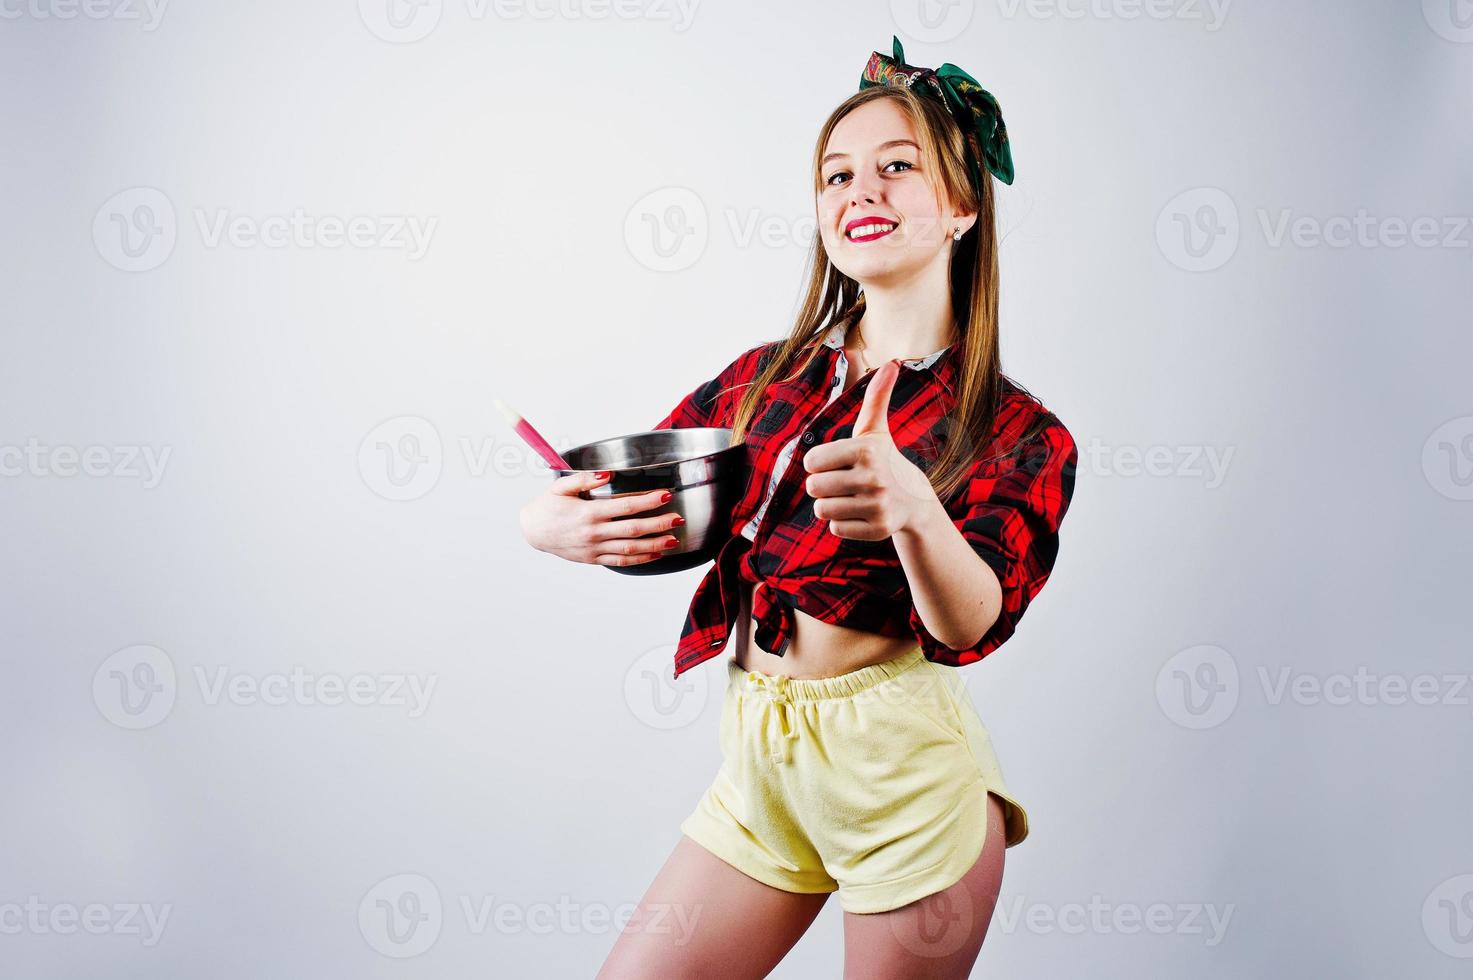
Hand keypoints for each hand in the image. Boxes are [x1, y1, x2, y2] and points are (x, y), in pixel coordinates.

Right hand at [518, 471, 683, 566]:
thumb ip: (586, 479)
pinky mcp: (593, 559)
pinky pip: (621, 562)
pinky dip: (640, 559)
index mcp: (589, 512)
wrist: (532, 532)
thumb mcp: (561, 486)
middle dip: (659, 524)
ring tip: (673, 540)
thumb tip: (608, 474)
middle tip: (678, 519)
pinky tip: (655, 554)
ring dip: (654, 545)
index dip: (648, 501)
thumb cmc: (547, 506)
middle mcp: (594, 532)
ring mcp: (594, 548)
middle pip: (633, 529)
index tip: (665, 495)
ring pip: (630, 549)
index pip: (625, 506)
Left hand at [800, 359, 938, 540]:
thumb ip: (876, 397)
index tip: (836, 463)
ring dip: (830, 505)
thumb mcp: (876, 430)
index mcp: (866, 450)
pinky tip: (859, 513)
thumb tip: (892, 363)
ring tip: (850, 498)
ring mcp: (877, 505)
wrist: (916, 501)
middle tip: (842, 483)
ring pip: (822, 510)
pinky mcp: (877, 529)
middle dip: (822, 486)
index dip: (818, 463)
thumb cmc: (884, 460)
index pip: (811, 461)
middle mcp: (873, 477)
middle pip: (813, 487)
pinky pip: (835, 529)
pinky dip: (842, 523)